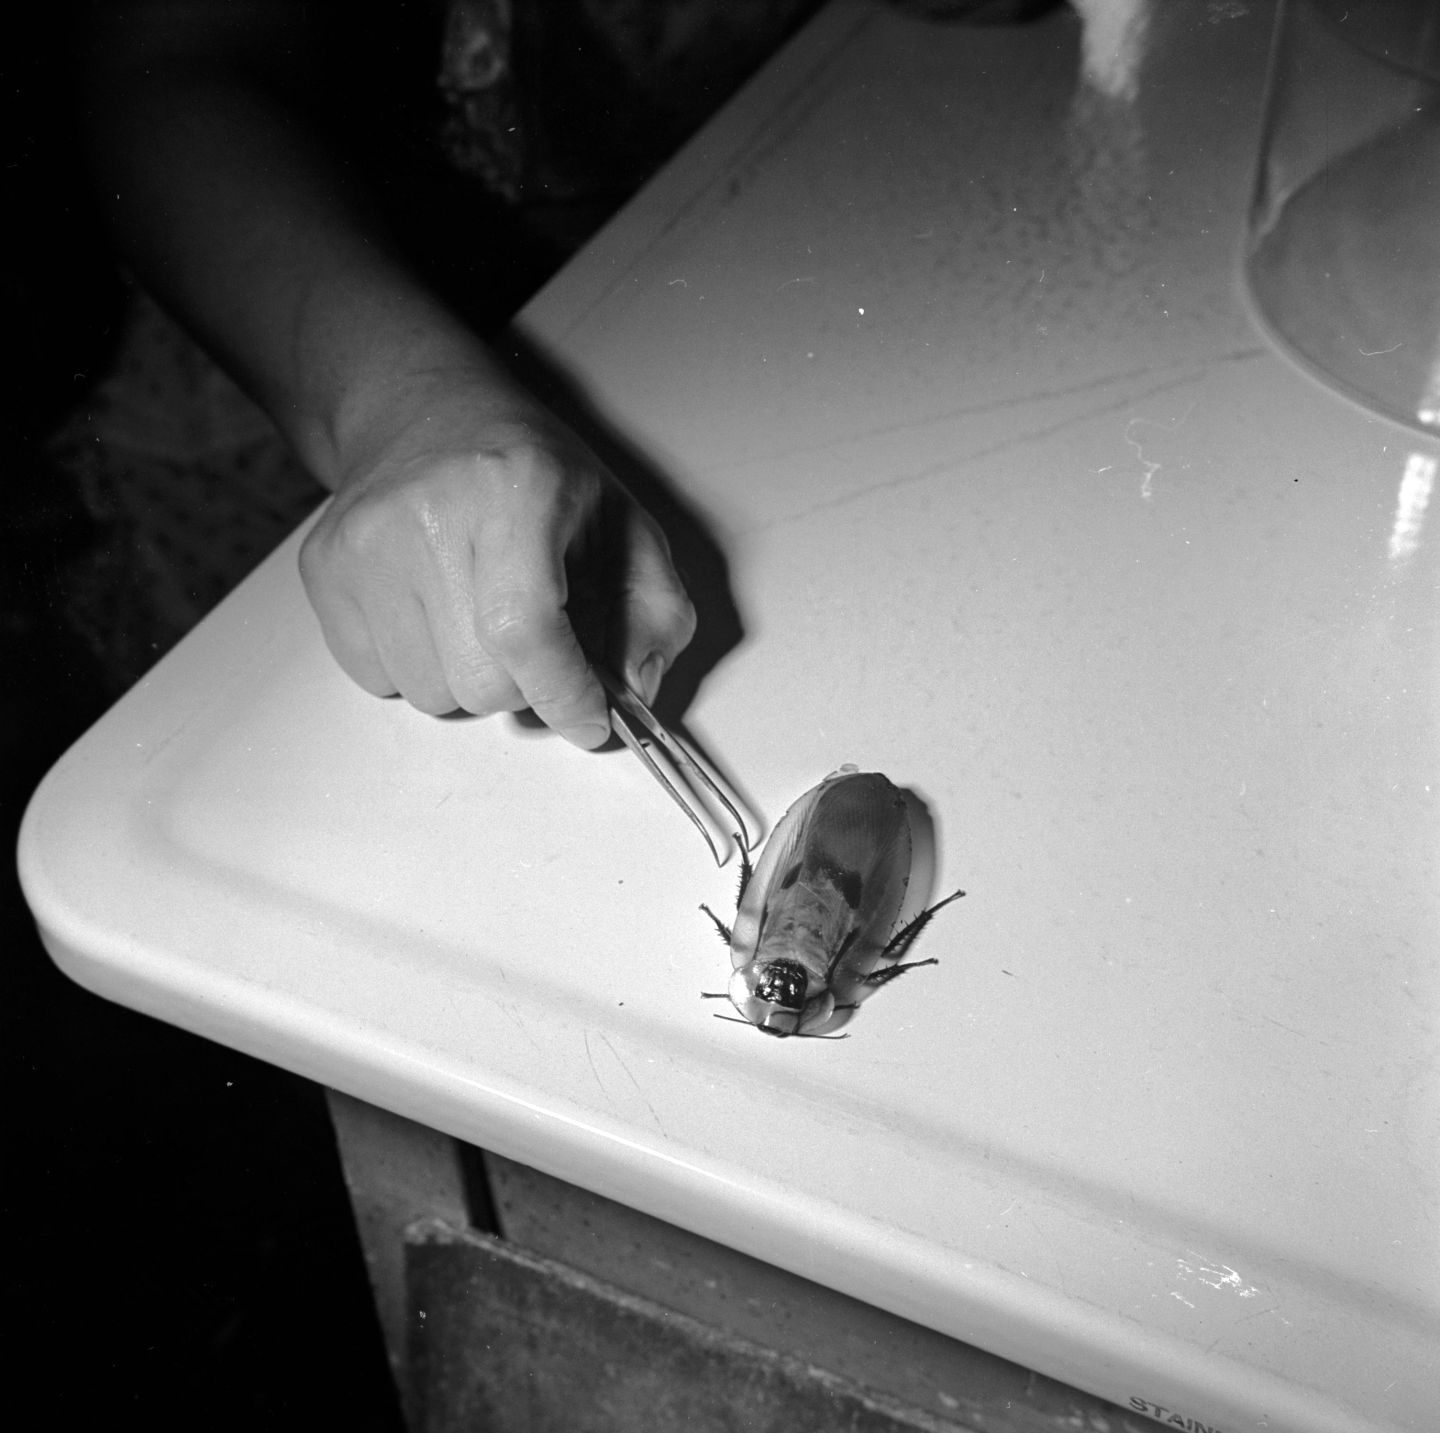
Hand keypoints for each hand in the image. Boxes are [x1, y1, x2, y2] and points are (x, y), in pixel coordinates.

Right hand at [298, 378, 694, 747]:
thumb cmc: (529, 471)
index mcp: (516, 488)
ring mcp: (364, 544)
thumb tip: (633, 691)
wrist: (425, 413)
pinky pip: (378, 681)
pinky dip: (418, 668)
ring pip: (430, 695)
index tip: (589, 719)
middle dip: (524, 686)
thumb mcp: (622, 521)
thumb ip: (654, 612)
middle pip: (481, 684)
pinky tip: (433, 611)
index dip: (565, 694)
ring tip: (477, 615)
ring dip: (468, 679)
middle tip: (533, 639)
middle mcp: (427, 513)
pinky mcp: (323, 570)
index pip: (528, 632)